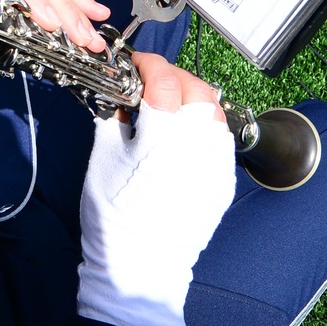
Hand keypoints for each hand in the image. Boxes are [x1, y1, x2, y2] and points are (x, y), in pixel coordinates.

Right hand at [77, 52, 234, 324]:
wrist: (140, 263)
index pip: (163, 79)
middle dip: (174, 76)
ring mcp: (215, 163)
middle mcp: (195, 146)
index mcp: (160, 137)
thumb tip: (119, 95)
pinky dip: (203, 125)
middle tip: (152, 81)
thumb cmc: (113, 215)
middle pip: (196, 87)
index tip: (136, 65)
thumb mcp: (102, 157)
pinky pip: (220, 138)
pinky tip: (185, 134)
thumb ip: (114, 118)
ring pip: (215, 110)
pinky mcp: (223, 180)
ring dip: (193, 97)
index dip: (148, 64)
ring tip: (172, 105)